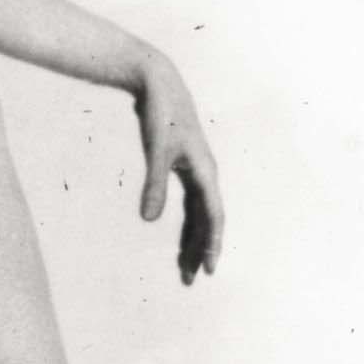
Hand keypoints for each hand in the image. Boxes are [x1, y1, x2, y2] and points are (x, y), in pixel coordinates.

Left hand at [133, 58, 224, 283]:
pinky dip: (185, 225)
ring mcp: (196, 172)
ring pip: (199, 215)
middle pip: (207, 221)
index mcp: (205, 172)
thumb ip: (154, 185)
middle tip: (192, 280)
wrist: (159, 84)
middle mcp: (205, 174)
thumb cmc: (161, 115)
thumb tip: (150, 220)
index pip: (213, 217)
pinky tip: (179, 241)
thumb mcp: (156, 151)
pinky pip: (189, 205)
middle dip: (201, 250)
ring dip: (193, 240)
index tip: (207, 269)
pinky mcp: (183, 168)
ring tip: (185, 269)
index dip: (211, 244)